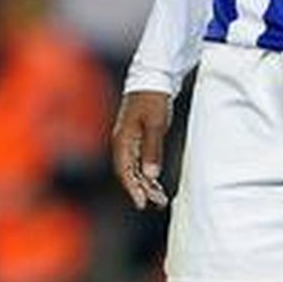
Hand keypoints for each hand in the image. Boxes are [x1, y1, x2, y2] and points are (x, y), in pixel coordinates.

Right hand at [111, 91, 171, 210]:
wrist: (153, 77)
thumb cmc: (154, 99)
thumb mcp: (156, 124)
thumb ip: (153, 149)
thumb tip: (150, 176)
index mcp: (123, 141)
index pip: (125, 171)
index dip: (133, 189)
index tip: (142, 204)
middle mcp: (122, 143)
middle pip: (129, 173)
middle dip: (141, 190)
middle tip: (156, 204)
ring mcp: (129, 139)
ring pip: (135, 168)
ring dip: (146, 183)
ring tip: (160, 198)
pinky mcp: (137, 136)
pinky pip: (139, 160)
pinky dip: (147, 172)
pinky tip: (156, 181)